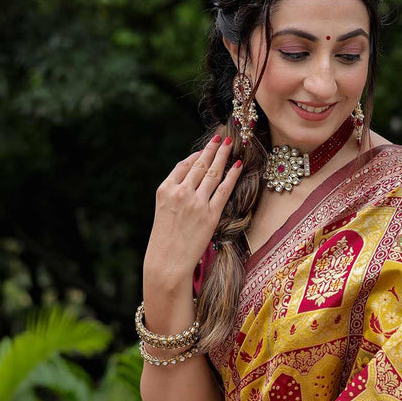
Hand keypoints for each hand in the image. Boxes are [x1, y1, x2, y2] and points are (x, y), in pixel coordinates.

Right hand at [144, 134, 242, 288]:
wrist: (167, 262)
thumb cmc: (165, 240)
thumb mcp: (163, 211)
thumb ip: (175, 194)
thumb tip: (192, 183)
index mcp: (165, 189)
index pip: (183, 166)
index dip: (197, 155)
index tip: (206, 148)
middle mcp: (181, 192)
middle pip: (199, 165)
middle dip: (212, 149)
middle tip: (222, 138)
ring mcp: (196, 203)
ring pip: (212, 173)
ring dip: (223, 156)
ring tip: (231, 145)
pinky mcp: (210, 215)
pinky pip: (224, 190)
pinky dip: (232, 176)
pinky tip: (238, 166)